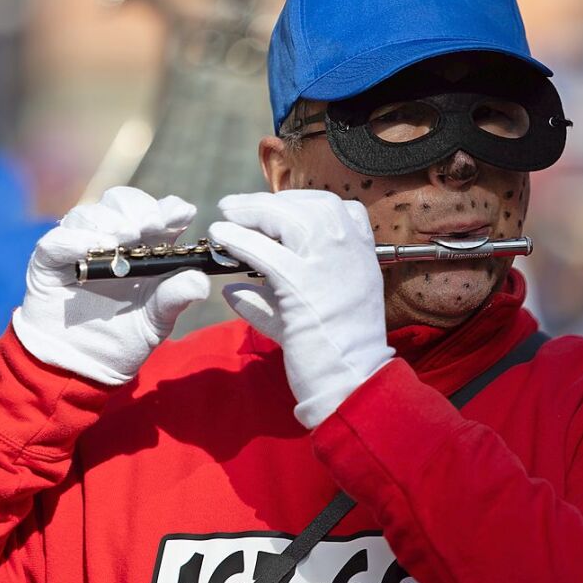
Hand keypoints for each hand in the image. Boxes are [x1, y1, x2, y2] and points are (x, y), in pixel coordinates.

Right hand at [12, 186, 210, 383]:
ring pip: (89, 214)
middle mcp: (111, 239)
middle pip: (122, 202)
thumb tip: (201, 281)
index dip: (169, 209)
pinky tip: (93, 248)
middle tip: (150, 225)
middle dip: (138, 209)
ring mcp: (78, 246)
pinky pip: (56, 240)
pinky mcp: (49, 260)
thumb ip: (176, 297)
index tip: (182, 214)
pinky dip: (74, 240)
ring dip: (107, 222)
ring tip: (122, 239)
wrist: (83, 366)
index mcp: (144, 246)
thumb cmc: (124, 337)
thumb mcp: (157, 319)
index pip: (157, 213)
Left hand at [210, 190, 393, 428]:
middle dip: (269, 202)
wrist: (351, 380)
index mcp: (361, 253)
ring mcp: (328, 264)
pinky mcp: (302, 284)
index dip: (300, 204)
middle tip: (236, 206)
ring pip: (288, 218)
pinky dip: (239, 239)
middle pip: (309, 206)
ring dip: (252, 211)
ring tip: (226, 214)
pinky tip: (221, 236)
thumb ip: (274, 295)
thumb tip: (233, 289)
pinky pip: (265, 252)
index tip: (275, 209)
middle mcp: (350, 251)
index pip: (336, 208)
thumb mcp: (311, 310)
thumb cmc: (333, 349)